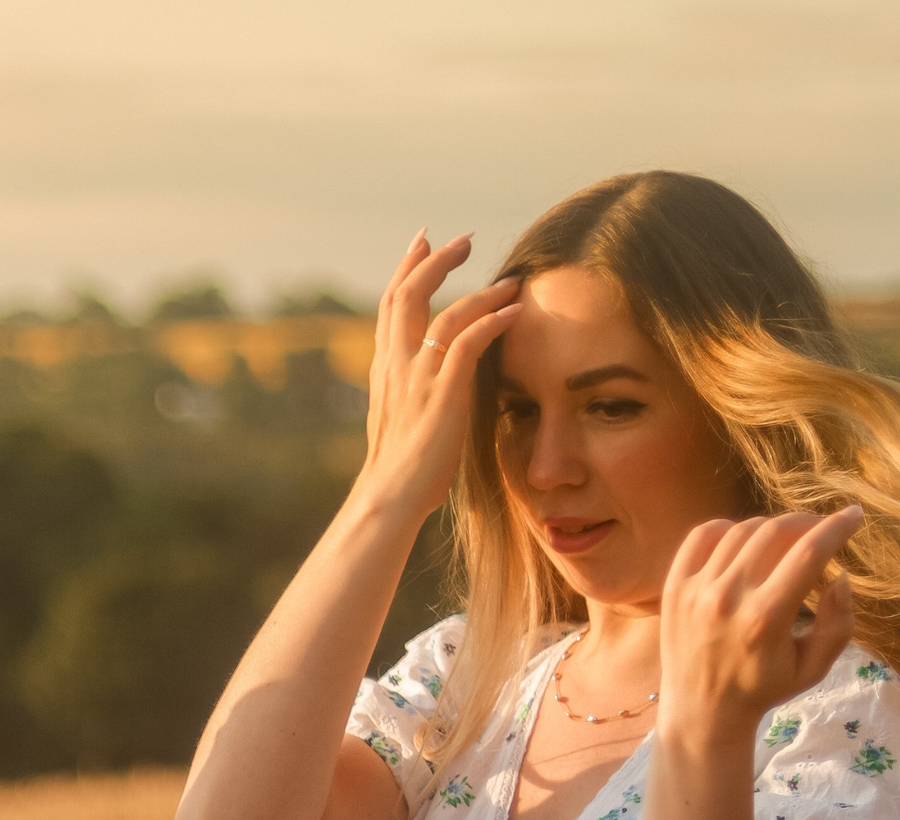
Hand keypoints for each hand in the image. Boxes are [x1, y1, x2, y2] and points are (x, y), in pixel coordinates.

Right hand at [353, 231, 522, 526]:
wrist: (389, 498)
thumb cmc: (400, 473)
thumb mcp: (402, 421)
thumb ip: (413, 393)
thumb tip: (431, 385)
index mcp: (384, 369)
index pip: (391, 305)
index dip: (406, 270)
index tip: (423, 244)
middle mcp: (395, 365)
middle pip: (408, 294)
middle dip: (436, 260)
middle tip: (462, 240)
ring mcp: (417, 377)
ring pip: (444, 312)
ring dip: (480, 289)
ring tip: (510, 280)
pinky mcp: (441, 394)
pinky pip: (467, 343)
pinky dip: (492, 321)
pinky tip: (514, 312)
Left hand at [658, 506, 861, 751]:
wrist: (701, 710)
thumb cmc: (763, 688)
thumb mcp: (814, 666)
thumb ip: (839, 622)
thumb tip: (839, 575)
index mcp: (765, 618)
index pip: (808, 552)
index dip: (837, 527)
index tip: (854, 516)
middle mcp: (727, 598)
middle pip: (776, 532)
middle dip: (808, 523)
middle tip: (821, 530)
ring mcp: (696, 590)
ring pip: (742, 530)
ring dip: (773, 527)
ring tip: (788, 539)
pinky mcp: (674, 586)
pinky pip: (703, 535)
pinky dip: (729, 527)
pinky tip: (746, 540)